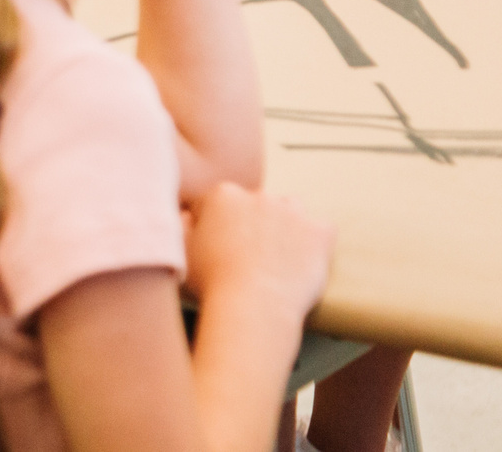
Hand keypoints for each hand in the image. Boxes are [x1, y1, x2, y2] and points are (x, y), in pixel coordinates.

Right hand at [183, 182, 331, 319]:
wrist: (255, 307)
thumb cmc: (213, 283)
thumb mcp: (181, 250)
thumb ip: (182, 224)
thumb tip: (188, 215)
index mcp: (222, 195)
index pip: (219, 203)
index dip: (217, 226)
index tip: (219, 248)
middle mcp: (258, 195)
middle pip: (255, 204)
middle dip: (251, 223)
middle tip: (248, 256)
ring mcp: (292, 212)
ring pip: (290, 210)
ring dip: (284, 225)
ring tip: (277, 257)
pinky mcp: (319, 232)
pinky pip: (321, 230)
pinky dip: (314, 243)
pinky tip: (303, 261)